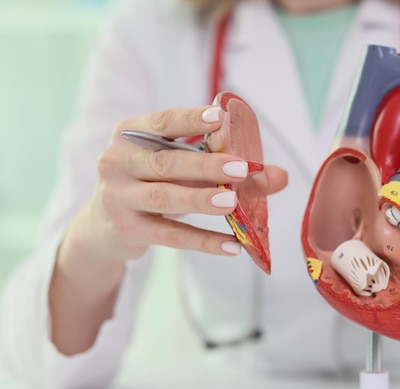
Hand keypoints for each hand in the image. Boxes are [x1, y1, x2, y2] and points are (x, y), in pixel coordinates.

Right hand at [68, 105, 287, 262]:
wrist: (103, 225)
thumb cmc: (152, 185)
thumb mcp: (181, 170)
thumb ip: (226, 169)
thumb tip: (280, 176)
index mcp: (131, 134)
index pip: (163, 122)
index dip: (191, 119)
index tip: (220, 116)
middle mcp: (118, 160)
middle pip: (167, 161)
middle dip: (206, 165)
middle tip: (242, 169)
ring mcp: (118, 195)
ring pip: (164, 196)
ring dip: (200, 200)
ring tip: (232, 205)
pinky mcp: (125, 228)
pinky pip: (169, 235)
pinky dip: (202, 241)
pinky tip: (231, 246)